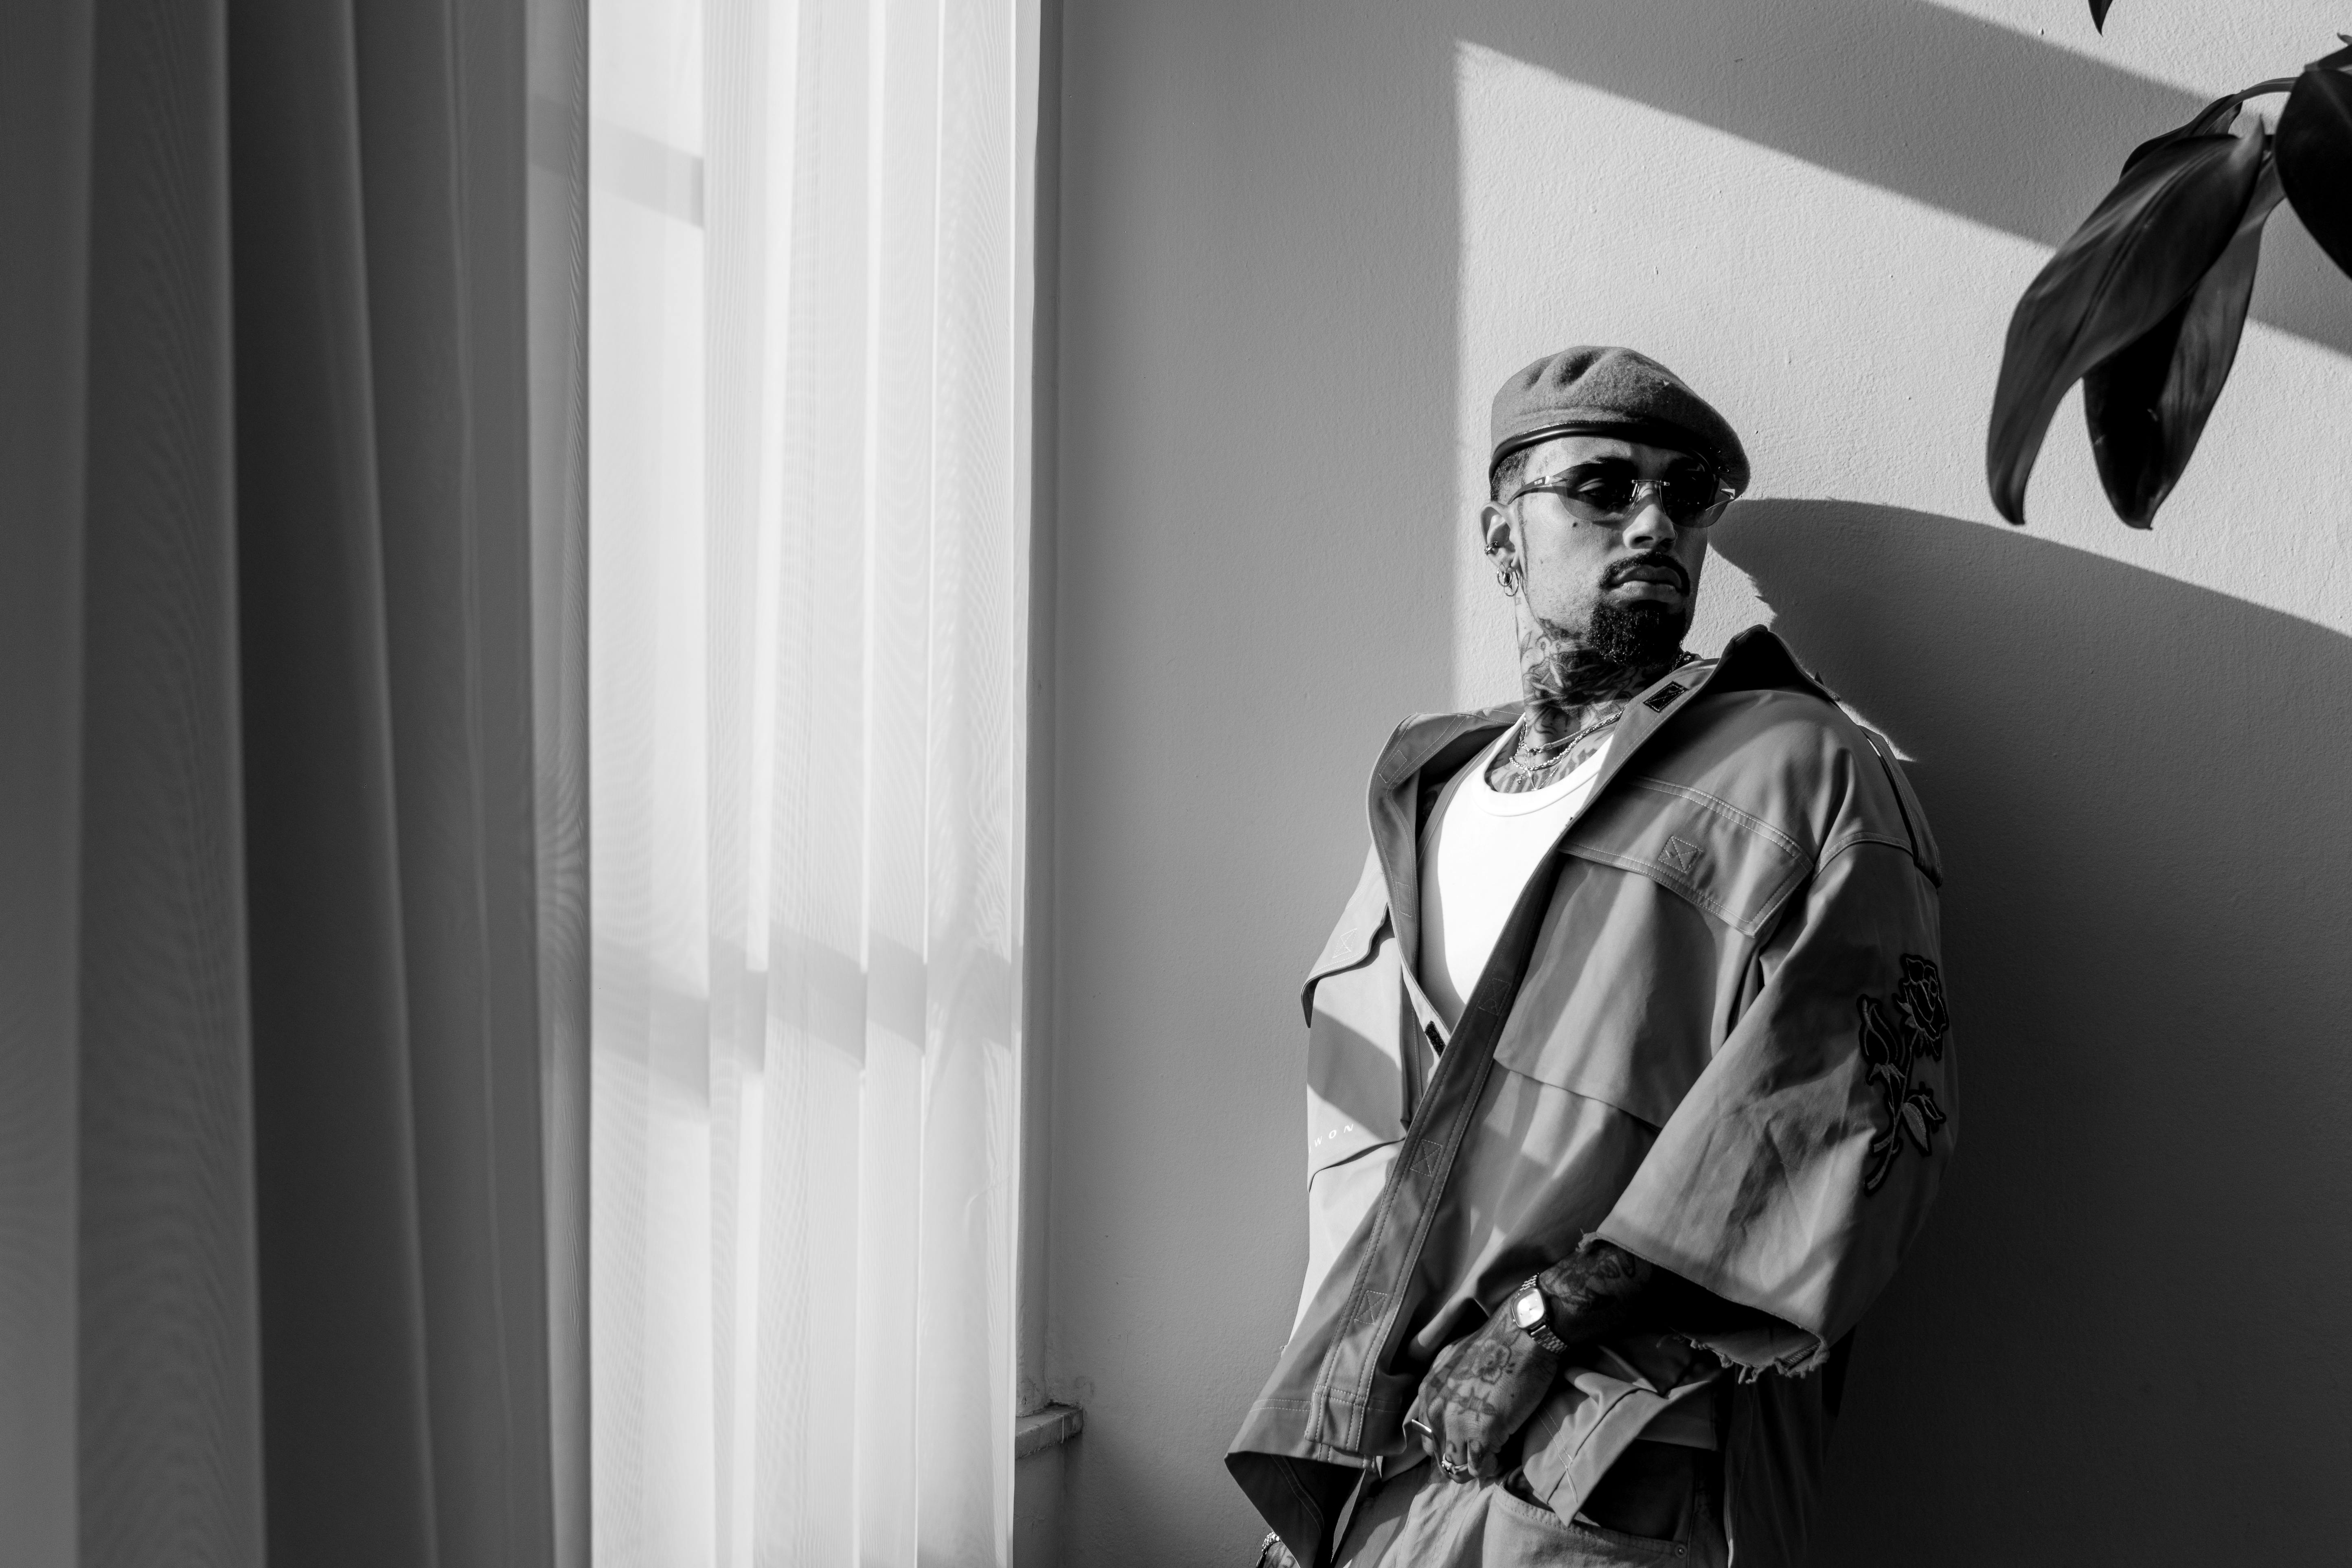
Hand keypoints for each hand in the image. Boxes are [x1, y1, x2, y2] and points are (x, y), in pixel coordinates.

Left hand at [1402, 1303, 1558, 1483]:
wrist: (1521, 1336)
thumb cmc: (1495, 1344)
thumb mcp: (1452, 1359)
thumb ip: (1444, 1386)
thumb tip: (1449, 1409)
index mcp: (1428, 1393)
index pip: (1428, 1438)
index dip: (1448, 1445)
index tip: (1466, 1443)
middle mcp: (1436, 1411)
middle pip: (1441, 1457)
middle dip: (1460, 1460)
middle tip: (1480, 1454)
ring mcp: (1457, 1424)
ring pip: (1458, 1467)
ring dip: (1474, 1466)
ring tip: (1491, 1456)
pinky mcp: (1482, 1434)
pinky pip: (1480, 1468)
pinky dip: (1490, 1467)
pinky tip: (1500, 1455)